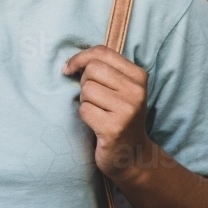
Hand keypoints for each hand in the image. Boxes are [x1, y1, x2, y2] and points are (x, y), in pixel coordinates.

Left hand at [62, 45, 154, 181]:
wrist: (132, 154)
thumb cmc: (119, 115)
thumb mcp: (119, 88)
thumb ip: (103, 68)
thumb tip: (69, 63)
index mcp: (138, 76)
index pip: (102, 52)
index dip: (80, 57)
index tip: (70, 68)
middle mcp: (136, 91)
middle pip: (91, 70)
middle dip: (84, 82)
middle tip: (95, 98)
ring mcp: (127, 110)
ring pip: (86, 90)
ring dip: (85, 101)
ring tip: (99, 112)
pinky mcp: (113, 128)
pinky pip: (84, 110)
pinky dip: (84, 116)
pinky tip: (97, 124)